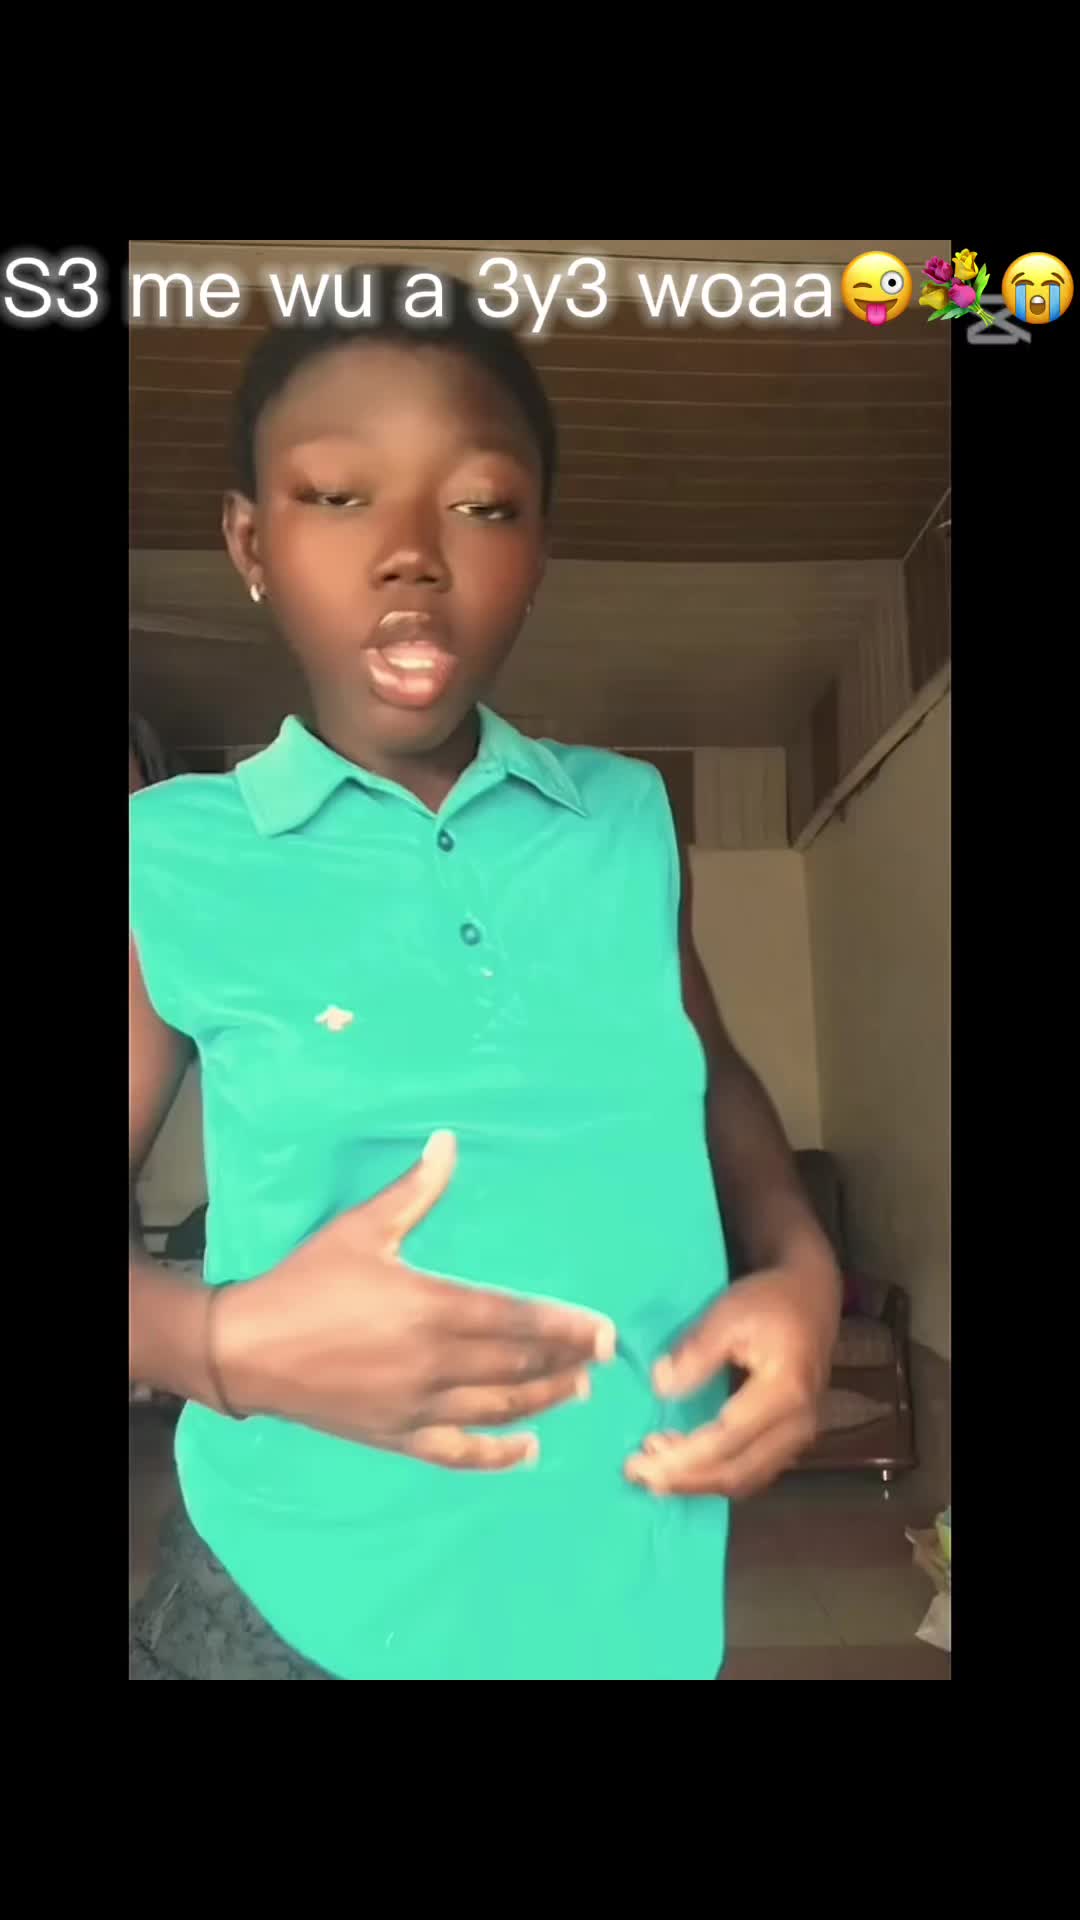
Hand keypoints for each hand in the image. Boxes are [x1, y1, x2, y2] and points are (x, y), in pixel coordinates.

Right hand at [214, 1131, 614, 1471]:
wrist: (249, 1349)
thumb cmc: (307, 1282)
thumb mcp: (361, 1229)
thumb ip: (414, 1192)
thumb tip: (448, 1142)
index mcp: (430, 1309)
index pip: (515, 1320)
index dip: (564, 1326)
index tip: (605, 1331)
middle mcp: (433, 1363)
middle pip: (517, 1367)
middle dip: (566, 1362)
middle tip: (604, 1358)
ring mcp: (418, 1406)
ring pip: (498, 1408)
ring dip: (544, 1401)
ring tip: (578, 1390)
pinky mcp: (398, 1436)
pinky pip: (459, 1452)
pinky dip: (497, 1455)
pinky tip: (529, 1450)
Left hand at [625, 1264, 840, 1499]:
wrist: (811, 1298)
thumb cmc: (770, 1302)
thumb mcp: (728, 1314)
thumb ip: (696, 1353)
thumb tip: (661, 1388)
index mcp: (785, 1391)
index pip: (728, 1438)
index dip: (683, 1457)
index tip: (640, 1462)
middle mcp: (798, 1424)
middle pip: (738, 1472)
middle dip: (684, 1480)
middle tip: (637, 1472)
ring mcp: (799, 1436)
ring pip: (746, 1480)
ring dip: (697, 1481)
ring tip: (652, 1466)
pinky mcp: (791, 1440)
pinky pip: (752, 1471)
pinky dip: (715, 1474)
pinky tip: (682, 1463)